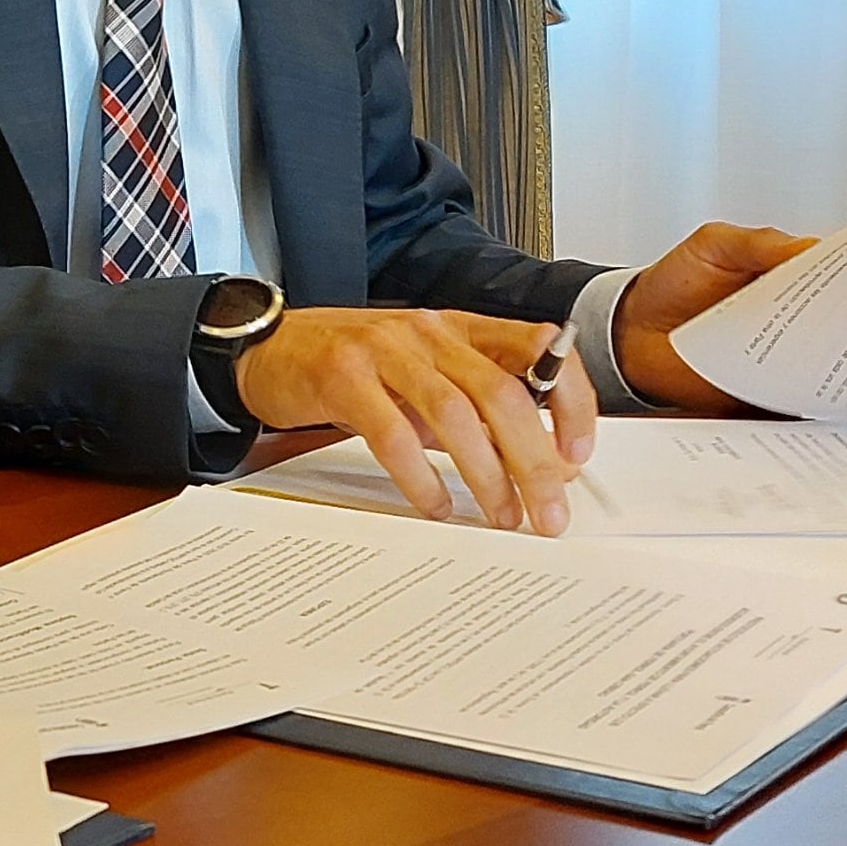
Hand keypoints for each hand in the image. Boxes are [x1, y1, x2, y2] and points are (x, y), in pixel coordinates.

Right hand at [231, 307, 592, 533]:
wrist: (268, 346)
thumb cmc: (353, 367)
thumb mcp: (422, 375)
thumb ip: (472, 408)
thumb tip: (533, 463)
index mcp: (459, 328)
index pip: (540, 348)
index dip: (570, 400)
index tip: (578, 454)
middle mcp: (429, 333)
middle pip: (503, 393)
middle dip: (535, 460)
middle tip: (549, 513)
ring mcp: (384, 351)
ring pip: (455, 413)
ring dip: (487, 474)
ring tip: (502, 517)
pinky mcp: (342, 378)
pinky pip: (393, 433)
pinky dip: (421, 475)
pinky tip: (435, 505)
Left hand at [612, 222, 821, 412]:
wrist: (632, 333)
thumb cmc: (674, 282)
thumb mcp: (714, 245)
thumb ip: (758, 244)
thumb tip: (810, 246)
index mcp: (791, 276)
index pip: (841, 276)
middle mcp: (795, 317)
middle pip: (843, 326)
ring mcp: (783, 357)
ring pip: (827, 367)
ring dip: (841, 369)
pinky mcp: (767, 392)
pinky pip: (796, 402)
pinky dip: (806, 404)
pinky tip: (815, 402)